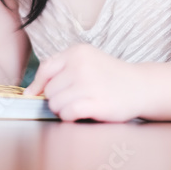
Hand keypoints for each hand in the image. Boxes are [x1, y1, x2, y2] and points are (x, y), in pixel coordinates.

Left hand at [24, 44, 139, 121]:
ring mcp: (89, 84)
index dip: (37, 85)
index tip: (35, 95)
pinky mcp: (97, 103)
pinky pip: (68, 113)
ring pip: (56, 104)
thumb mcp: (85, 61)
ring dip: (63, 109)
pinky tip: (81, 112)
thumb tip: (30, 92)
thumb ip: (59, 70)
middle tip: (73, 99)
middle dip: (56, 99)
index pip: (45, 69)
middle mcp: (81, 66)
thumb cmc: (108, 76)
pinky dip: (70, 117)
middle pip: (49, 90)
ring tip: (79, 105)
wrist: (140, 86)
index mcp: (77, 52)